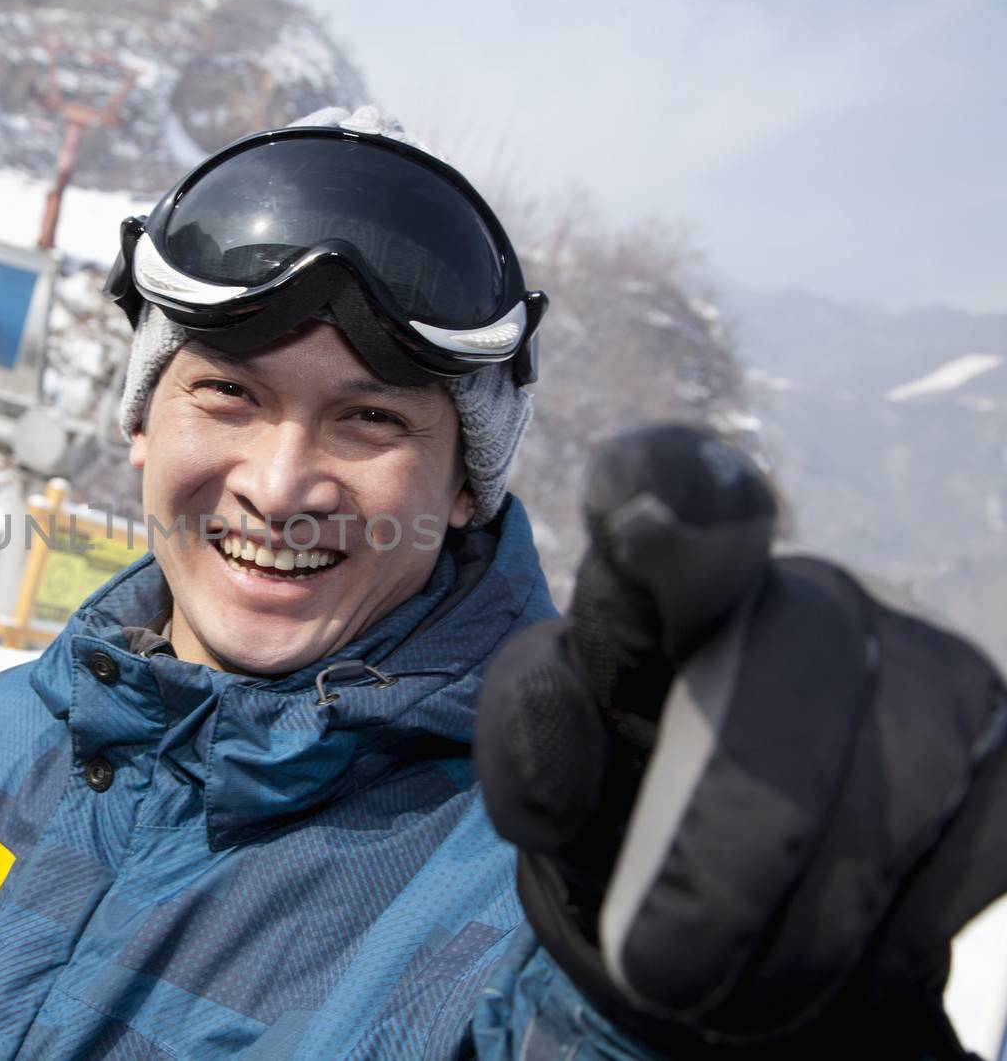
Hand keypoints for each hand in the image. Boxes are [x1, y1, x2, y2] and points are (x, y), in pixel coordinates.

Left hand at [477, 425, 1006, 1056]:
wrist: (725, 926)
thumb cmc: (617, 826)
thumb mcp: (549, 792)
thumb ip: (529, 746)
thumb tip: (563, 699)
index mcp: (670, 592)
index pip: (681, 523)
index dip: (676, 507)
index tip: (646, 517)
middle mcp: (810, 603)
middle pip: (791, 685)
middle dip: (720, 853)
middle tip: (658, 970)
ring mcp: (926, 671)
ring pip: (887, 797)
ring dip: (792, 932)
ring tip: (717, 982)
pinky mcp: (1004, 762)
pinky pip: (962, 865)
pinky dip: (875, 947)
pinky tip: (814, 952)